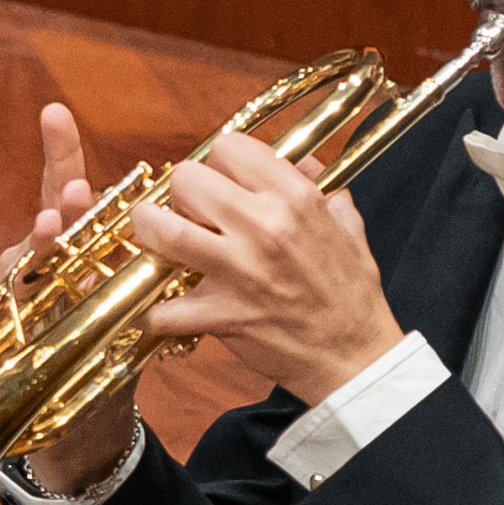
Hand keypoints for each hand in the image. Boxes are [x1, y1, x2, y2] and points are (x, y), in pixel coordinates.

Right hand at [0, 104, 134, 498]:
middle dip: (58, 204)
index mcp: (77, 247)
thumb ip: (156, 252)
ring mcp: (26, 299)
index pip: (68, 193)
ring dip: (32, 245)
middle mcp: (47, 264)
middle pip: (46, 223)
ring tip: (46, 230)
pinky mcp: (10, 337)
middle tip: (72, 192)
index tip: (56, 112)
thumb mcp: (136, 294)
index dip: (61, 153)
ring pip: (20, 263)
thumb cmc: (111, 341)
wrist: (89, 411)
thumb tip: (204, 203)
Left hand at [128, 130, 403, 406]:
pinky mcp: (223, 315)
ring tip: (153, 235)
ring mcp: (241, 272)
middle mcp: (265, 228)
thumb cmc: (351, 296)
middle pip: (188, 179)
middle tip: (186, 211)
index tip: (218, 180)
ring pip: (164, 231)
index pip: (230, 147)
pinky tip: (165, 307)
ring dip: (149, 230)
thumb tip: (305, 164)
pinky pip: (166, 309)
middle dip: (180, 192)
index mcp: (296, 200)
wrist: (354, 357)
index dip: (216, 162)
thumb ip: (323, 190)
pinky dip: (156, 311)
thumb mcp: (348, 229)